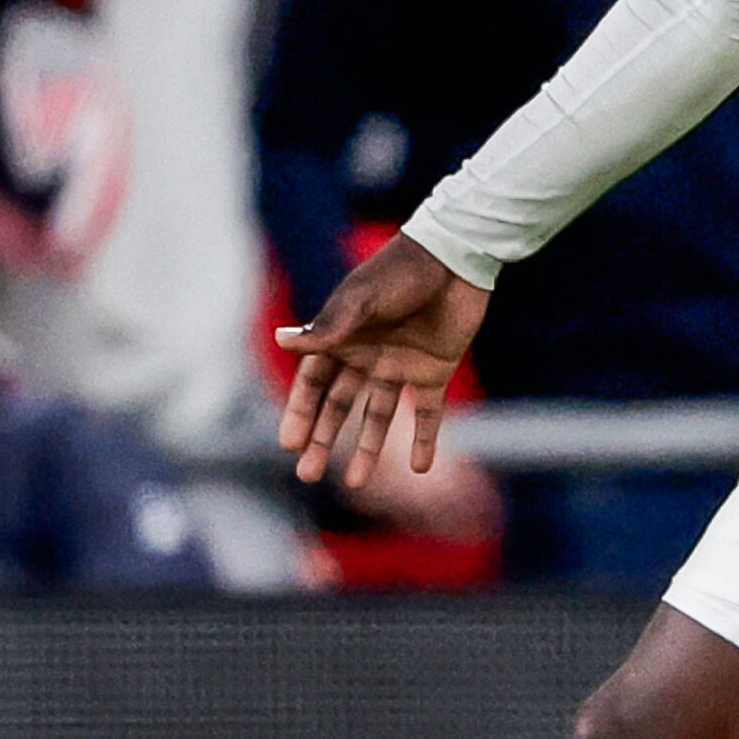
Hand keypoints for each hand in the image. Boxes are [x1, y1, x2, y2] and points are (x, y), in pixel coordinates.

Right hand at [277, 233, 490, 490]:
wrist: (456, 257)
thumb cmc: (401, 271)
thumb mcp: (361, 299)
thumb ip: (327, 326)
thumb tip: (281, 340)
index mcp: (343, 337)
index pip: (313, 383)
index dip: (300, 413)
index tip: (288, 443)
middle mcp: (367, 355)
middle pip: (339, 405)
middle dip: (322, 439)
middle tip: (307, 474)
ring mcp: (401, 365)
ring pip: (378, 415)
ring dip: (368, 448)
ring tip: (357, 481)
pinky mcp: (435, 370)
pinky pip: (427, 413)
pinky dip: (425, 440)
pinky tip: (421, 469)